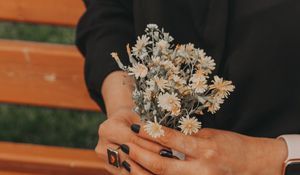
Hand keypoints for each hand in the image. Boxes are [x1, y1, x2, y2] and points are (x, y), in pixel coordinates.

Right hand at [99, 71, 163, 173]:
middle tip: (170, 161)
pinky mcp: (108, 169)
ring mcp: (103, 160)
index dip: (152, 146)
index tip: (169, 150)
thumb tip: (166, 141)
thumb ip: (148, 129)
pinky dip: (142, 173)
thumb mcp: (140, 118)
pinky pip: (127, 174)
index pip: (134, 140)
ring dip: (148, 170)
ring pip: (130, 169)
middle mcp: (101, 146)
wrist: (119, 125)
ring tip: (164, 169)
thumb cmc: (133, 118)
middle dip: (152, 159)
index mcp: (107, 129)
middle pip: (131, 156)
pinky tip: (154, 172)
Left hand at [121, 124, 286, 174]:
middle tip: (124, 145)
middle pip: (162, 165)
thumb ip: (187, 137)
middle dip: (140, 156)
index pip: (172, 140)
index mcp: (206, 149)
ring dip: (142, 170)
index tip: (137, 126)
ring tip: (127, 160)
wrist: (253, 165)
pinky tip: (143, 171)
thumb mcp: (211, 135)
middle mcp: (201, 169)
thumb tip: (163, 135)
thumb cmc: (233, 145)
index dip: (153, 133)